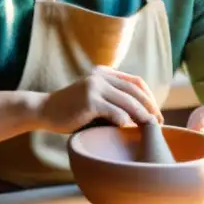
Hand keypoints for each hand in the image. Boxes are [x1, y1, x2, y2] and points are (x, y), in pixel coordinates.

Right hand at [35, 67, 163, 132]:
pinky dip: (125, 122)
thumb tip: (141, 115)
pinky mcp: (90, 100)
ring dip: (142, 116)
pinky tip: (129, 130)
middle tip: (158, 123)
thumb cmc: (71, 110)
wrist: (44, 111)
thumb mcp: (93, 98)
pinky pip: (116, 112)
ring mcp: (94, 86)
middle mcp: (100, 76)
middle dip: (150, 107)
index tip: (156, 113)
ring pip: (128, 101)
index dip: (149, 97)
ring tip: (149, 128)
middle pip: (135, 91)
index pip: (135, 82)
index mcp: (104, 73)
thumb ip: (112, 99)